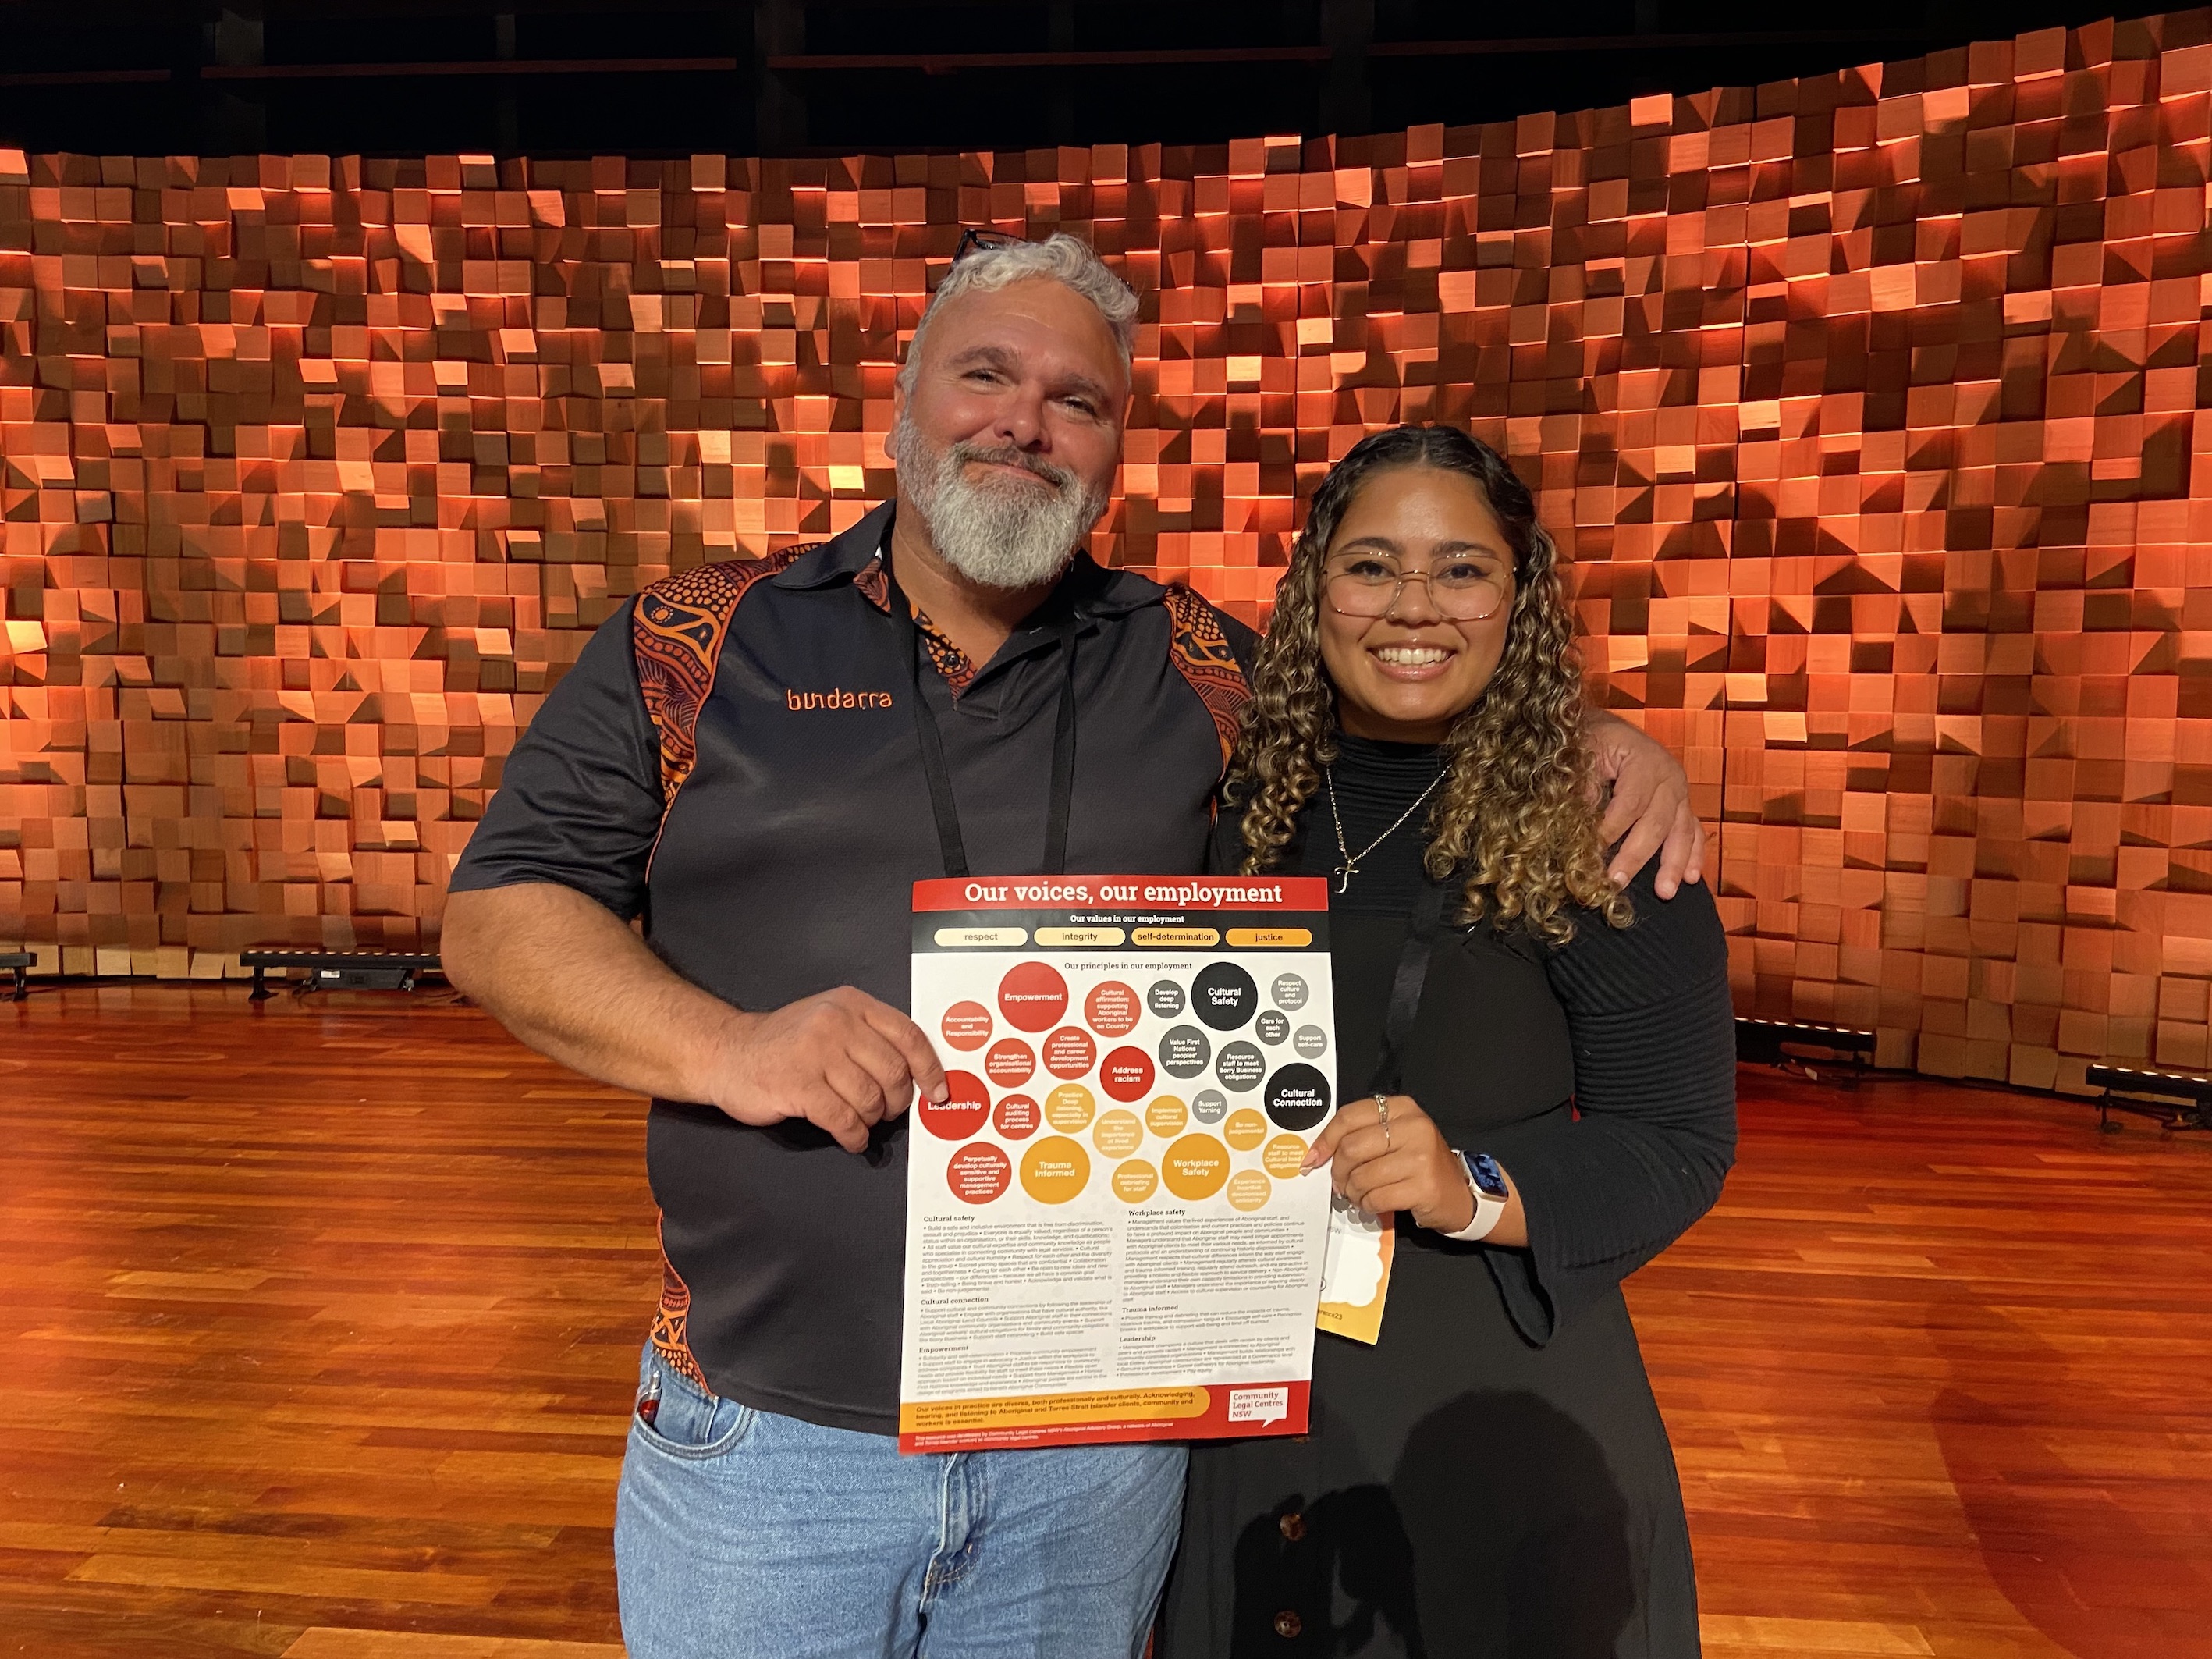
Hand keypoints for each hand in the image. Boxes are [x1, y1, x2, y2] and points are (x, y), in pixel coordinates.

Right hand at [707, 987, 948, 1153]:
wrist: (728, 1052)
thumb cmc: (784, 1043)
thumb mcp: (831, 1020)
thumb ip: (870, 1037)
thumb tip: (916, 1073)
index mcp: (852, 1004)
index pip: (908, 1036)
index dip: (929, 1069)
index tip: (938, 1091)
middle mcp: (837, 1023)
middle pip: (893, 1072)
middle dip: (896, 1102)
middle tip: (887, 1111)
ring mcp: (816, 1052)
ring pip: (870, 1099)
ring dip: (871, 1120)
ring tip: (860, 1121)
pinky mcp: (798, 1084)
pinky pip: (844, 1119)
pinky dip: (853, 1136)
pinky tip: (850, 1136)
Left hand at [1300, 1094, 1472, 1233]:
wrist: (1459, 1192)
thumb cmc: (1419, 1164)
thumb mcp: (1396, 1137)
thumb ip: (1362, 1135)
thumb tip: (1318, 1154)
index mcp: (1402, 1108)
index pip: (1349, 1116)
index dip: (1325, 1139)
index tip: (1312, 1159)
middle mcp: (1414, 1127)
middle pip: (1351, 1148)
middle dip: (1338, 1171)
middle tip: (1340, 1184)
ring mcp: (1421, 1157)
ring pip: (1361, 1176)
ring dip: (1353, 1192)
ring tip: (1360, 1194)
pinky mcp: (1423, 1186)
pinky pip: (1376, 1197)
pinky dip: (1367, 1205)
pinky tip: (1374, 1203)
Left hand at [1585, 709, 1704, 896]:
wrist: (1609, 729)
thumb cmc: (1592, 741)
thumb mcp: (1584, 753)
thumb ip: (1585, 786)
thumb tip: (1582, 824)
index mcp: (1645, 761)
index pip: (1629, 802)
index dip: (1611, 830)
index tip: (1592, 855)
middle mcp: (1670, 777)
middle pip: (1656, 822)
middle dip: (1636, 856)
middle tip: (1617, 882)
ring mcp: (1680, 793)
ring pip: (1681, 832)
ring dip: (1673, 864)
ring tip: (1664, 892)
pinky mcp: (1682, 806)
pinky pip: (1694, 832)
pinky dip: (1694, 856)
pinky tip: (1692, 878)